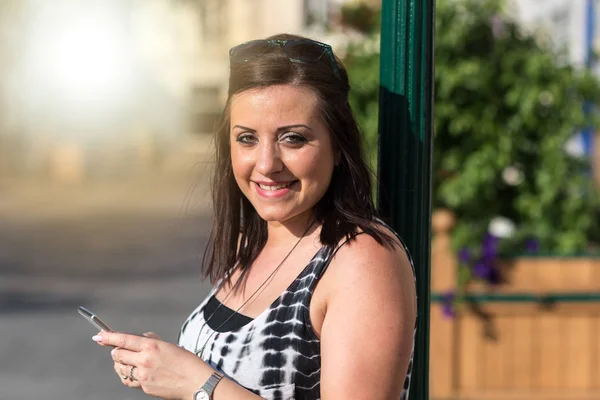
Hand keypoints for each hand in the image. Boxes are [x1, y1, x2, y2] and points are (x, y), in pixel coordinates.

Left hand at [93, 331, 208, 399]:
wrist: (196, 382)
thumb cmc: (186, 361)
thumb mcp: (169, 345)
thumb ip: (151, 342)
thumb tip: (137, 340)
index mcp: (151, 346)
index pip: (124, 340)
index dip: (108, 337)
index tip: (98, 336)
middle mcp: (145, 360)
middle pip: (118, 355)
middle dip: (116, 352)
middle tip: (118, 350)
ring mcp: (143, 375)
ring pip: (121, 368)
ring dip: (121, 364)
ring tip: (128, 362)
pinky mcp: (144, 387)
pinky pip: (129, 380)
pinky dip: (128, 375)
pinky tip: (134, 372)